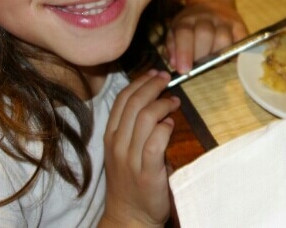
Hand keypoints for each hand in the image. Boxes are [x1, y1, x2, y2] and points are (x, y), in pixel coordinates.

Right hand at [102, 70, 179, 226]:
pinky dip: (164, 128)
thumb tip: (155, 102)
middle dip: (152, 85)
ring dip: (162, 104)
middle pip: (134, 103)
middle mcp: (117, 145)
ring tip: (174, 101)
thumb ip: (134, 128)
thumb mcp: (124, 150)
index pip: (122, 99)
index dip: (139, 81)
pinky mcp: (147, 172)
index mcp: (111, 136)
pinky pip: (154, 142)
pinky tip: (172, 124)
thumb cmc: (131, 180)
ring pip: (144, 118)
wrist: (129, 216)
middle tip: (167, 78)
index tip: (154, 73)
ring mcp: (130, 159)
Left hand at [164, 0, 248, 73]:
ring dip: (217, 56)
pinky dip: (234, 53)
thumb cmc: (192, 25)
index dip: (184, 52)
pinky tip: (227, 57)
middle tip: (198, 67)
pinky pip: (240, 42)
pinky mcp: (239, 26)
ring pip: (223, 39)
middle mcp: (206, 17)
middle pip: (205, 35)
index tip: (184, 70)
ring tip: (212, 61)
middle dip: (200, 56)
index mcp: (187, 19)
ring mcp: (225, 20)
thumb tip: (175, 64)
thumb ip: (172, 48)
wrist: (212, 3)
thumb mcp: (175, 31)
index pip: (185, 33)